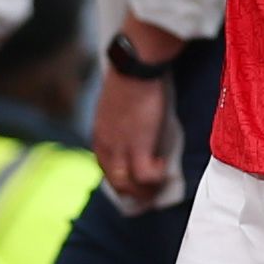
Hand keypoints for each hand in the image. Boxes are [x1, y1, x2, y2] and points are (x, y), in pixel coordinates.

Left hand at [92, 57, 175, 203]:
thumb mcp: (116, 107)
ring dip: (144, 191)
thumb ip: (119, 123)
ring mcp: (119, 148)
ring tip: (159, 186)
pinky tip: (163, 168)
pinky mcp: (137, 145)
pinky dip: (155, 177)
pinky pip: (145, 175)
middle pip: (115, 183)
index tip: (136, 184)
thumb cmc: (129, 80)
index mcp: (100, 137)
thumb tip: (132, 130)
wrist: (134, 69)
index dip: (121, 181)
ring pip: (127, 185)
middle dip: (134, 193)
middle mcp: (106, 146)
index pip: (105, 170)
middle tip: (151, 194)